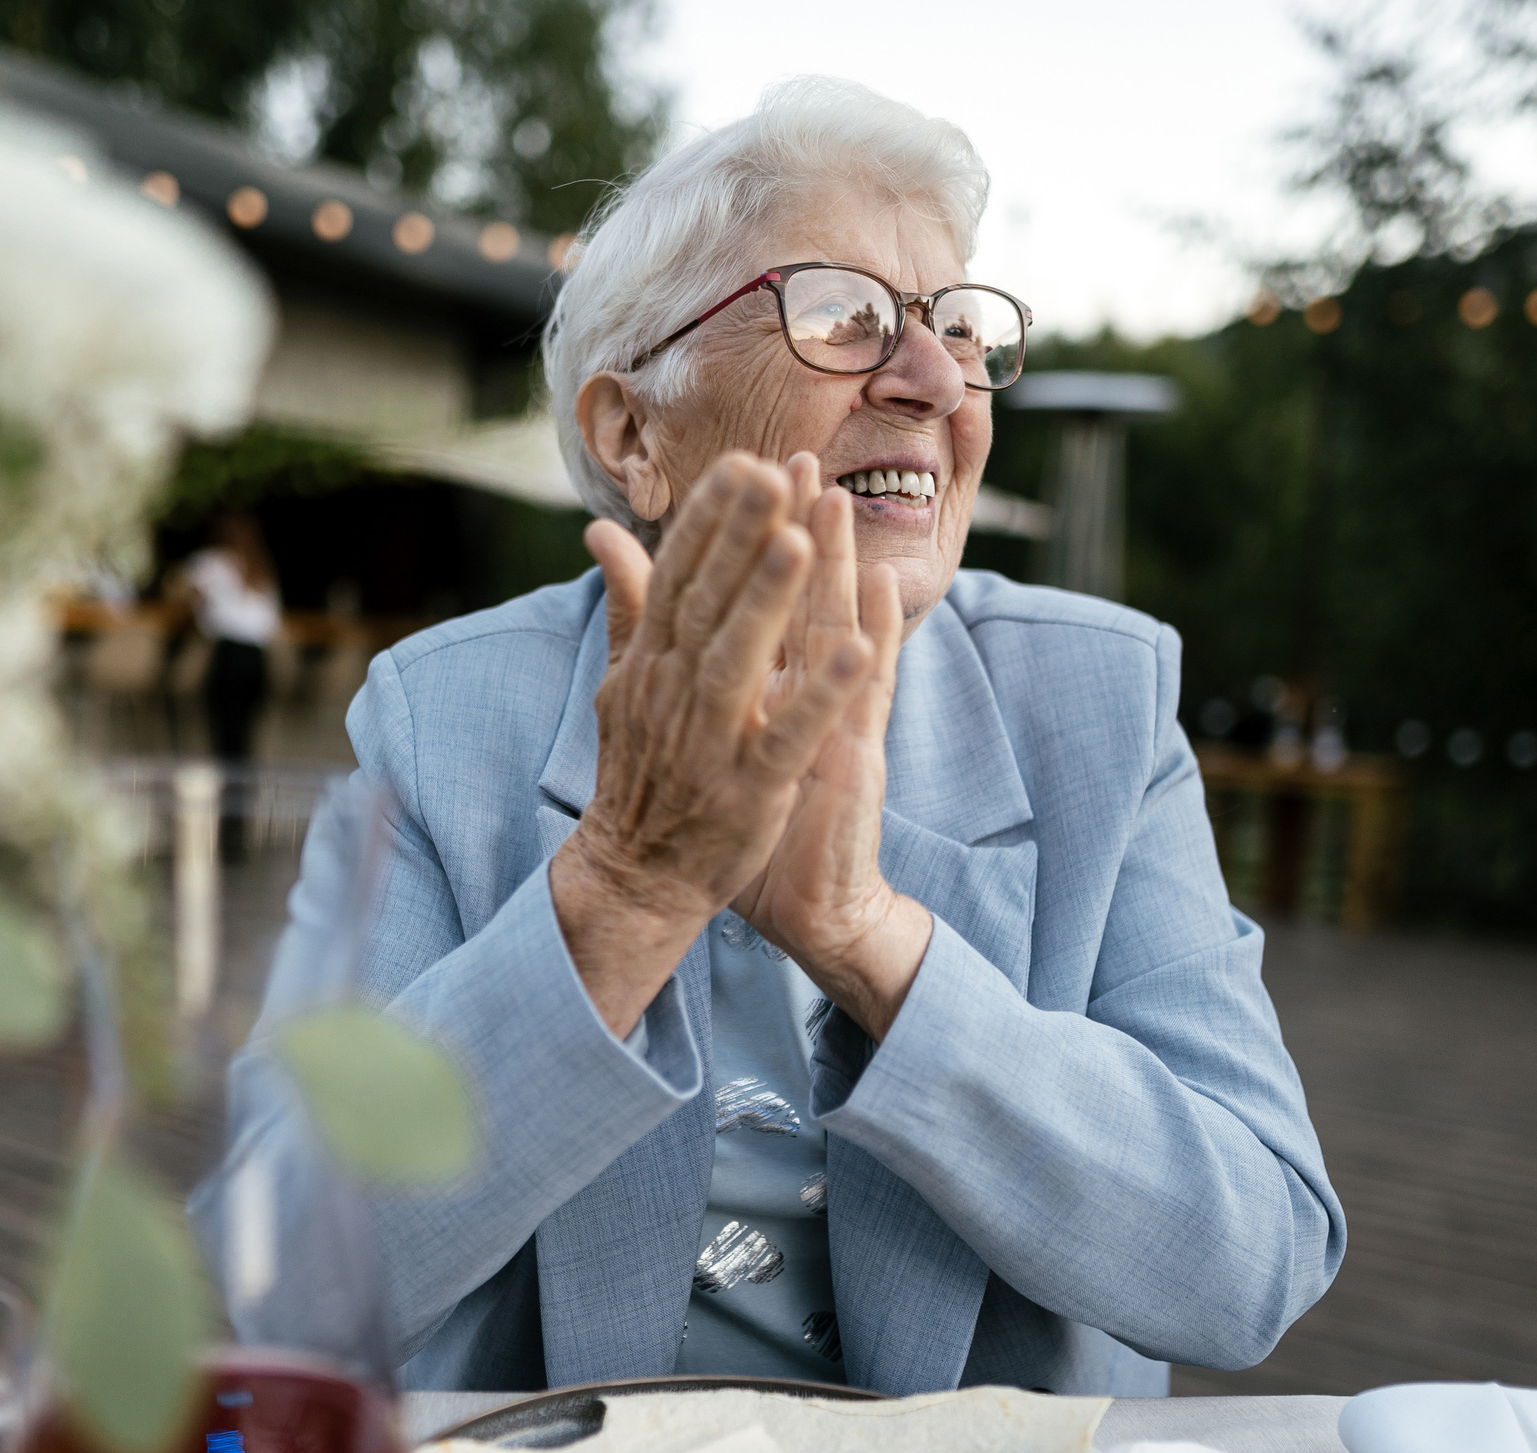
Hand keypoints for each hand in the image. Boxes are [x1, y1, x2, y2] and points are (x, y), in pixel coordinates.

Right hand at [550, 453, 877, 1036]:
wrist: (635, 877)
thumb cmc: (641, 772)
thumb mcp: (624, 683)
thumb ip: (628, 605)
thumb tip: (600, 533)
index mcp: (651, 663)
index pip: (678, 577)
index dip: (708, 520)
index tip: (741, 462)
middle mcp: (673, 694)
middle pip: (706, 603)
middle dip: (739, 537)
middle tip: (771, 471)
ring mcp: (710, 743)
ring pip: (739, 660)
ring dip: (769, 601)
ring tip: (802, 541)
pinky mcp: (748, 791)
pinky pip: (787, 737)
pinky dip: (819, 695)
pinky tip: (856, 652)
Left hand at [730, 456, 933, 1039]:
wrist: (812, 908)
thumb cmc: (760, 827)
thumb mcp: (722, 749)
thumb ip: (697, 685)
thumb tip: (656, 647)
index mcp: (775, 691)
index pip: (763, 603)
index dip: (753, 543)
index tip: (745, 474)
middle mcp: (812, 697)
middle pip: (807, 600)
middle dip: (800, 530)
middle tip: (797, 461)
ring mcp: (840, 724)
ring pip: (841, 633)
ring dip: (841, 568)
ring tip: (836, 503)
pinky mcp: (855, 761)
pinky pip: (865, 697)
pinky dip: (872, 646)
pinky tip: (879, 598)